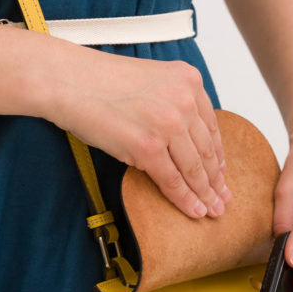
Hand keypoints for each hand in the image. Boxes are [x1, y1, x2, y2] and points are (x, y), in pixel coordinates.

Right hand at [47, 41, 229, 219]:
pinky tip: (194, 210)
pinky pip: (173, 180)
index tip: (222, 173)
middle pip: (207, 150)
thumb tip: (183, 140)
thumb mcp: (150, 81)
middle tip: (223, 198)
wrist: (69, 80)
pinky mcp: (148, 147)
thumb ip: (172, 103)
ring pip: (194, 169)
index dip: (218, 155)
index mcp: (189, 80)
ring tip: (212, 210)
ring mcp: (168, 124)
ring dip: (205, 194)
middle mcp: (185, 100)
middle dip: (216, 180)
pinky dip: (185, 199)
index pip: (211, 127)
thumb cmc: (99, 82)